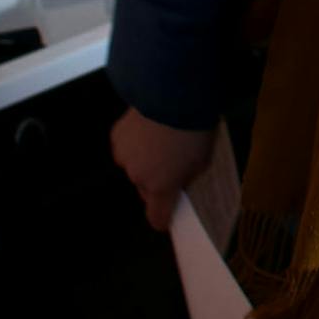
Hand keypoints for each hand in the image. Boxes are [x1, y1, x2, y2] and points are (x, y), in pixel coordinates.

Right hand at [110, 107, 215, 231]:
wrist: (173, 98)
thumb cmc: (195, 132)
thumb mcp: (202, 160)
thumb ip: (187, 177)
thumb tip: (178, 181)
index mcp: (160, 187)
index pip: (156, 216)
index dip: (162, 219)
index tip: (165, 220)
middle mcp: (137, 176)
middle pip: (146, 187)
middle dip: (156, 181)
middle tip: (171, 165)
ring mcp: (123, 156)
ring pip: (134, 166)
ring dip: (144, 159)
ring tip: (161, 140)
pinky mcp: (116, 136)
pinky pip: (127, 146)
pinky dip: (135, 141)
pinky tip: (148, 127)